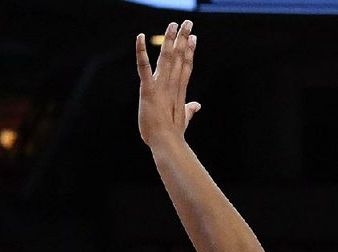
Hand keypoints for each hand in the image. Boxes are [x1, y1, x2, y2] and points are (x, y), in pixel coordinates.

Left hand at [136, 22, 200, 149]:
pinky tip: (140, 37)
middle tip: (187, 22)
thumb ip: (189, 110)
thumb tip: (197, 105)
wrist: (167, 143)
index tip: (193, 38)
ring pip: (166, 58)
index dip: (189, 51)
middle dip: (183, 39)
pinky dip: (141, 52)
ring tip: (173, 24)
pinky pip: (143, 67)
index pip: (186, 67)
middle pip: (179, 57)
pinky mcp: (148, 90)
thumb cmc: (173, 135)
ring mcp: (161, 87)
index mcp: (179, 91)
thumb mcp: (183, 120)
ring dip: (169, 40)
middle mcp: (172, 86)